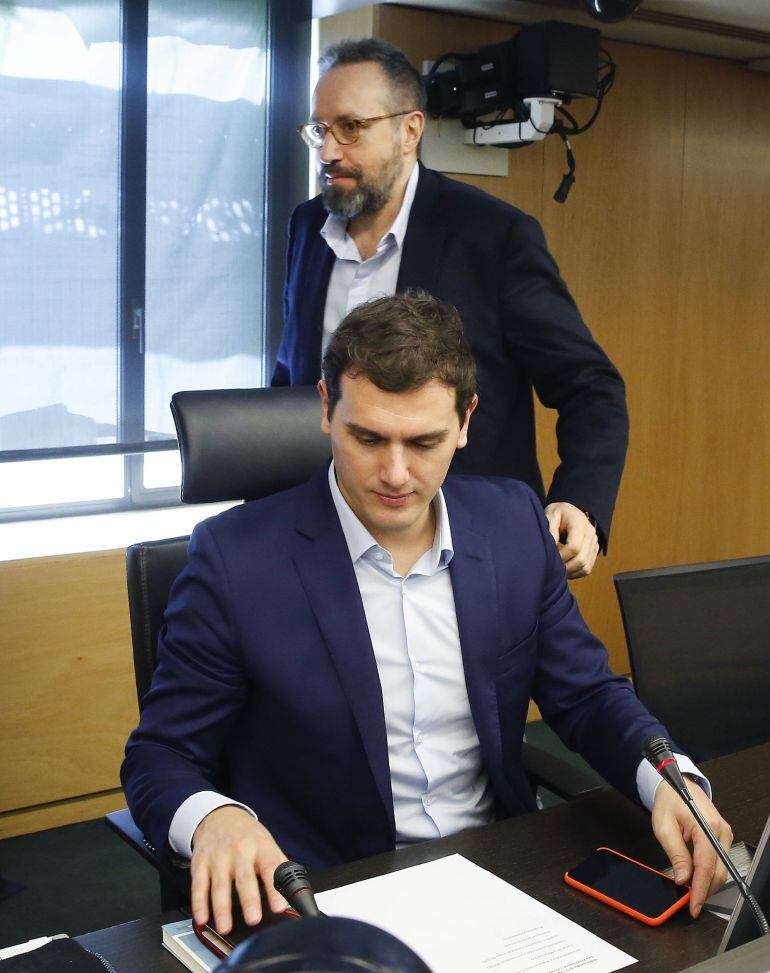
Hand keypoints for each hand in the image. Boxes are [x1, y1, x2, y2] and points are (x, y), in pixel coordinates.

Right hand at [191, 805, 288, 933]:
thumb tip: (293, 895)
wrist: (220, 816)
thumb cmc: (248, 836)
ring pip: (220, 885)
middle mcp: (240, 852)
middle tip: (253, 919)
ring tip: (225, 926)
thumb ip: (280, 868)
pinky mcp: (201, 863)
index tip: (279, 906)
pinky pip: (198, 885)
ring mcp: (219, 857)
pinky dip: (199, 903)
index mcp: (261, 848)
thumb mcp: (268, 845)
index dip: (275, 888)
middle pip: (245, 878)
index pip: (271, 868)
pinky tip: (202, 918)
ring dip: (222, 907)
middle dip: (249, 899)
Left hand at [544, 502, 598, 578]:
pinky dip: (577, 573)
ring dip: (571, 572)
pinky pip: (588, 568)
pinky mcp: (594, 551)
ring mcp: (594, 543)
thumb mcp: (551, 516)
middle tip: (552, 569)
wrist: (571, 511)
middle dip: (566, 567)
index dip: (562, 557)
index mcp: (579, 524)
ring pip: (586, 567)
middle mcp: (591, 534)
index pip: (574, 547)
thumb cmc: (558, 513)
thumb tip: (551, 548)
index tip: (551, 559)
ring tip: (558, 572)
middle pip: (581, 559)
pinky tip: (566, 571)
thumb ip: (550, 530)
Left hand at [651, 779, 732, 916]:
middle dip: (704, 890)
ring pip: (721, 869)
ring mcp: (724, 834)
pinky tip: (696, 877)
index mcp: (706, 826)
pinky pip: (719, 861)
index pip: (706, 866)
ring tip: (690, 890)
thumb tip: (682, 878)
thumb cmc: (669, 801)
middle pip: (718, 872)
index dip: (700, 889)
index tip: (694, 905)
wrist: (677, 785)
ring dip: (706, 882)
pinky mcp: (722, 837)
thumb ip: (675, 853)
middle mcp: (720, 831)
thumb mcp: (664, 827)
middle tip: (689, 901)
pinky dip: (708, 872)